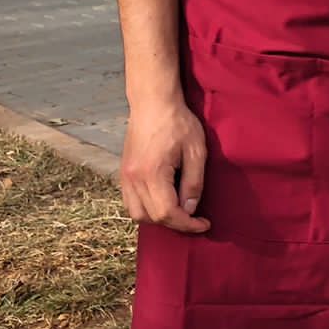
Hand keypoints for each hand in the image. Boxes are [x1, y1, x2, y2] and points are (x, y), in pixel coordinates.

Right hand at [120, 93, 210, 232]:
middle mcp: (133, 179)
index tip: (205, 224)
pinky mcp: (123, 172)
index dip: (187, 224)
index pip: (166, 213)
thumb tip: (189, 209)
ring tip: (180, 212)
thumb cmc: (178, 123)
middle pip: (150, 218)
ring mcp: (125, 176)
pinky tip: (164, 201)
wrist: (153, 103)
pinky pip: (130, 201)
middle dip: (175, 224)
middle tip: (195, 219)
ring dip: (158, 218)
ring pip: (136, 213)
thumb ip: (194, 183)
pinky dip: (146, 208)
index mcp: (151, 174)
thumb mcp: (197, 152)